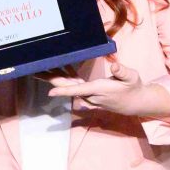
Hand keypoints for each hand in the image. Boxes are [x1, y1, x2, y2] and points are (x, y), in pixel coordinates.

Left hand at [47, 59, 169, 119]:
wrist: (135, 102)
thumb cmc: (133, 87)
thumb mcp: (131, 78)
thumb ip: (122, 72)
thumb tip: (115, 66)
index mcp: (98, 89)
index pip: (78, 90)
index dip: (64, 90)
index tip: (51, 91)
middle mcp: (90, 94)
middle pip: (67, 87)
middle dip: (51, 80)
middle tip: (34, 71)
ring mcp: (88, 94)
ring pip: (68, 86)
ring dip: (54, 77)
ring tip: (39, 69)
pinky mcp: (89, 92)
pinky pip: (74, 85)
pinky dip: (65, 77)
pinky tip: (58, 68)